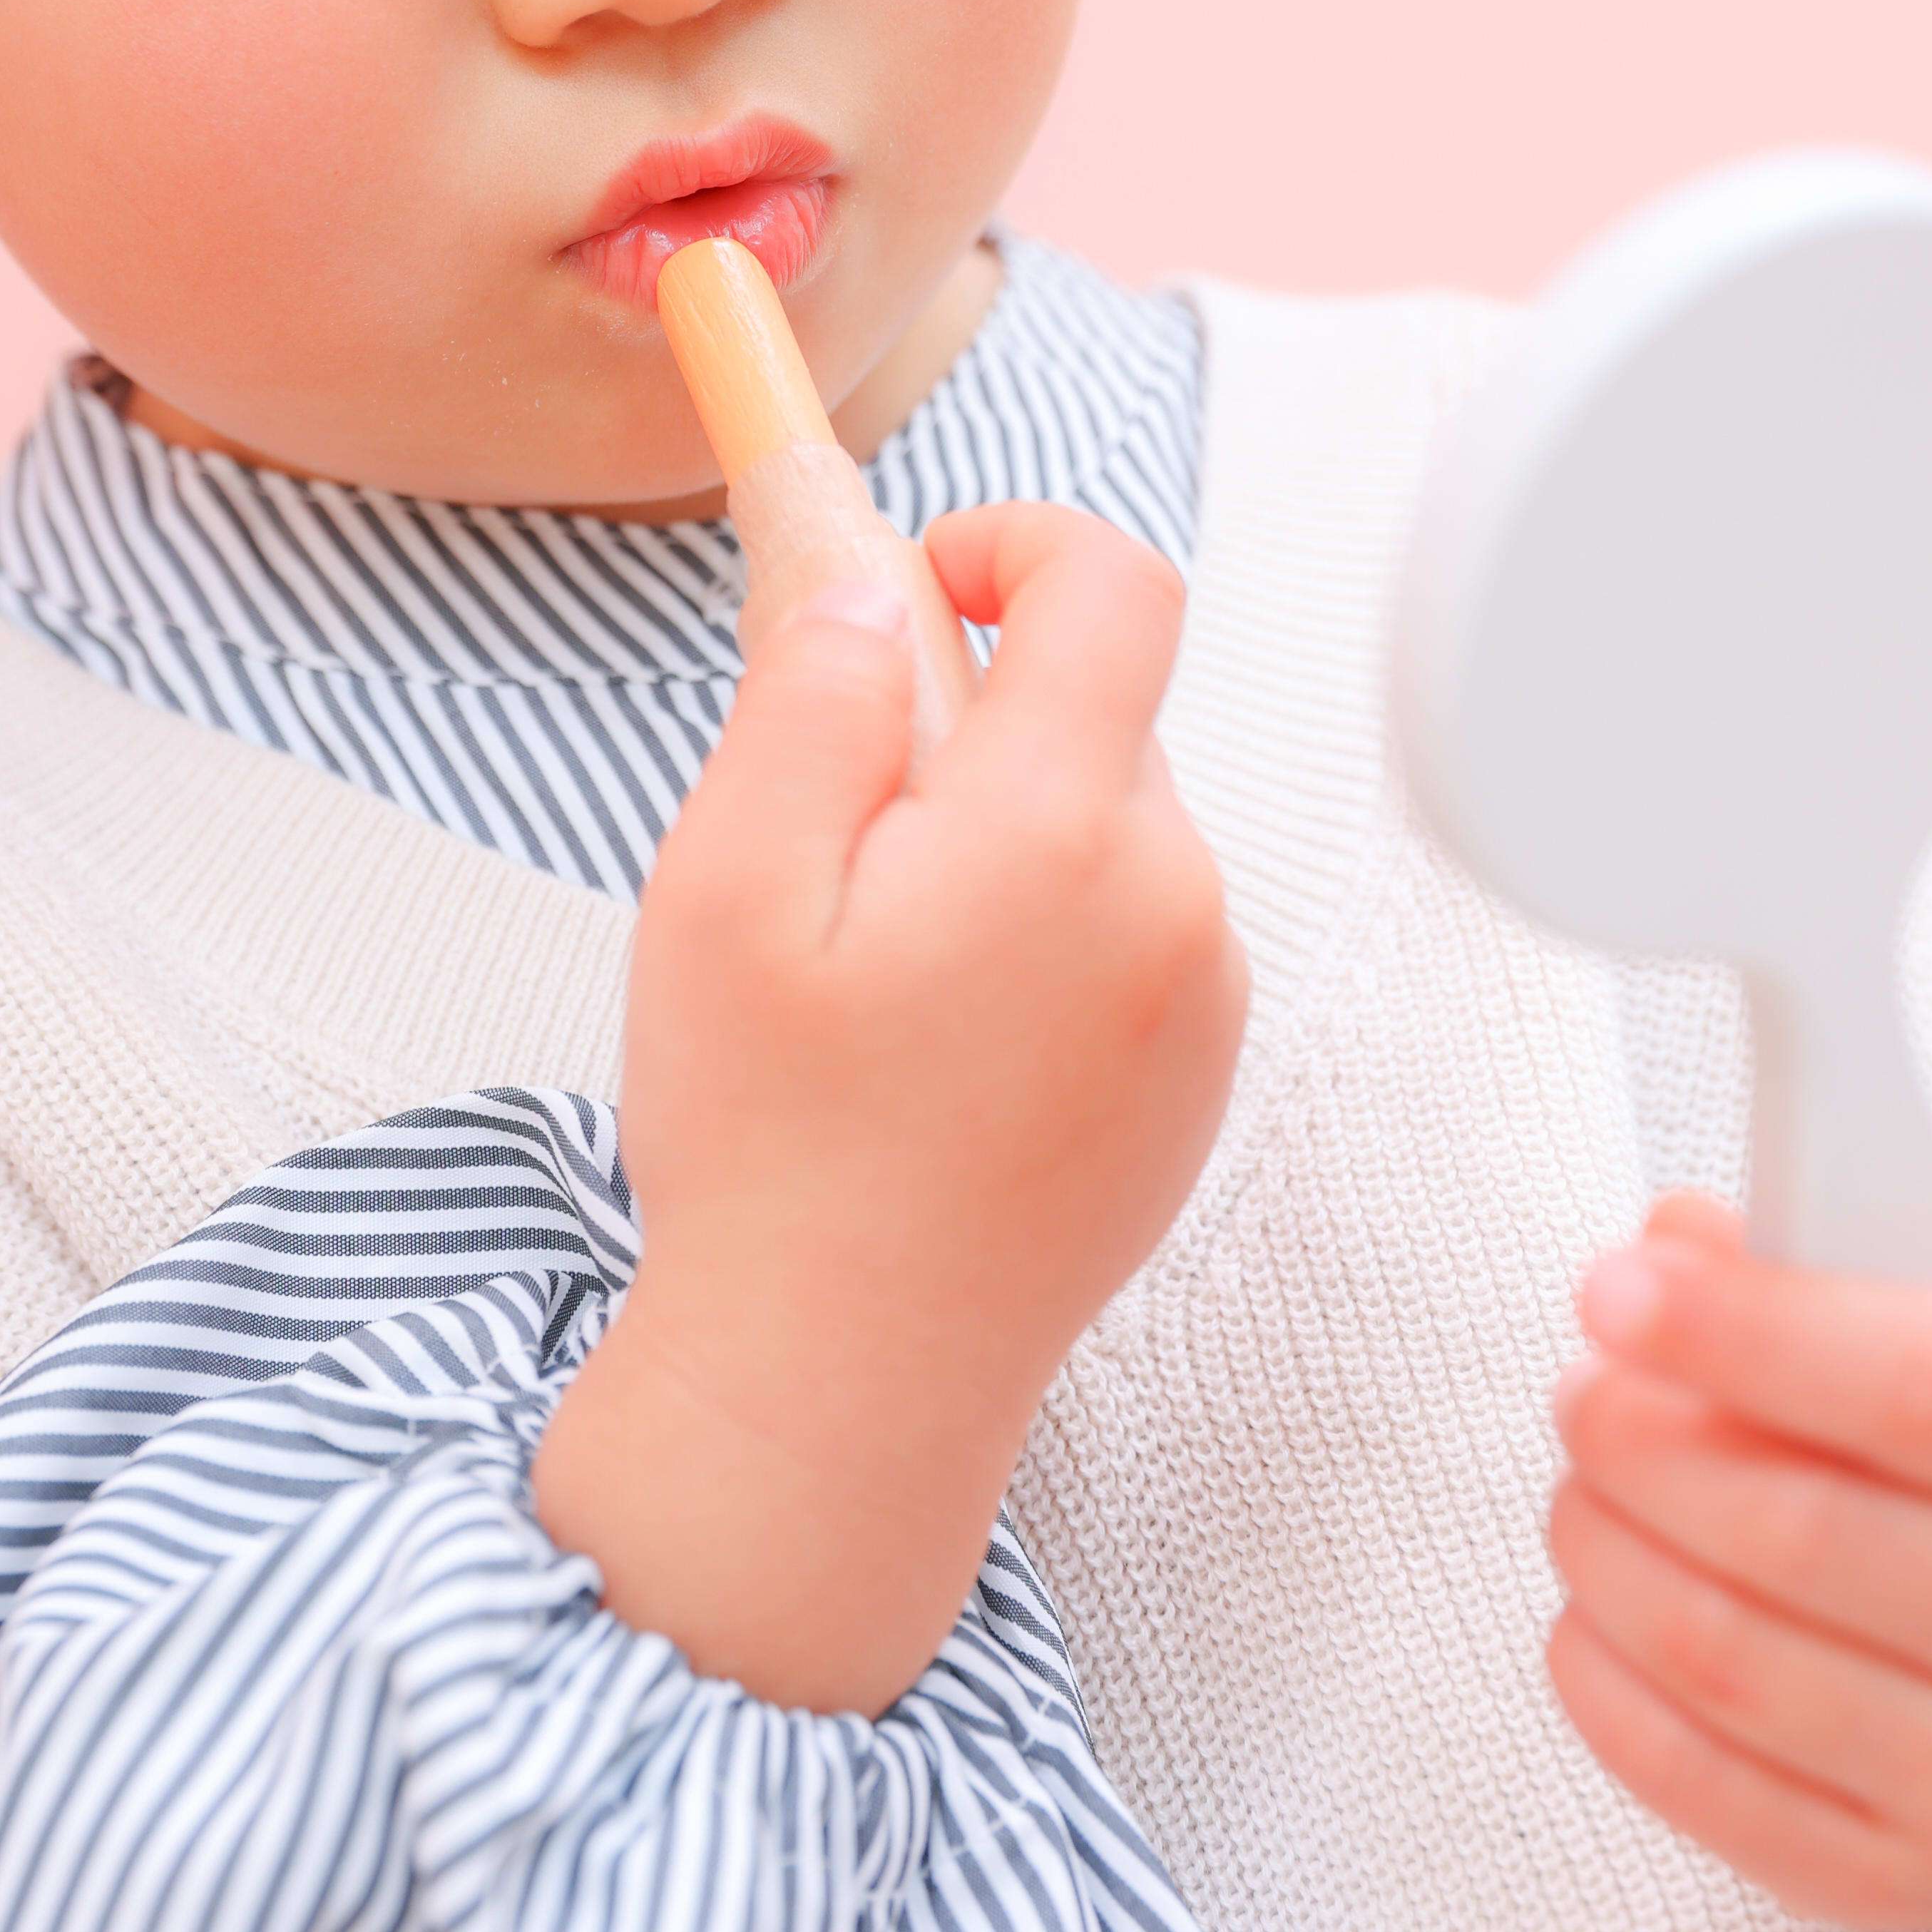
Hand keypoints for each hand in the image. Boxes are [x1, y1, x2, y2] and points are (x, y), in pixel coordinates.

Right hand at [530, 500, 1243, 1712]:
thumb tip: (872, 570)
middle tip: (837, 836)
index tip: (918, 589)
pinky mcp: (1201, 1075)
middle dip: (973, 719)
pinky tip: (939, 1042)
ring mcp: (1204, 999)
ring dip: (1003, 832)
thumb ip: (815, 694)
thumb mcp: (727, 883)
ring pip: (1109, 818)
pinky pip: (1133, 926)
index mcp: (1062, 832)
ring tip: (877, 969)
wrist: (841, 1390)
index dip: (1013, 541)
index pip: (1114, 583)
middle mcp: (1174, 901)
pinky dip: (1044, 931)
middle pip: (1100, 706)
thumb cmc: (771, 1149)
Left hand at [1548, 1193, 1931, 1931]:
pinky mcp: (1905, 1880)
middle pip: (1802, 1532)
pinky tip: (1588, 1609)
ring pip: (1732, 1658)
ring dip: (1607, 1551)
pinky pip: (1706, 1787)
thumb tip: (1675, 1243)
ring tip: (1579, 1487)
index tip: (1612, 1288)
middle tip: (1581, 1392)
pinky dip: (1606, 1684)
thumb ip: (1841, 1262)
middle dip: (1641, 1445)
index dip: (1747, 1333)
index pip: (1921, 1395)